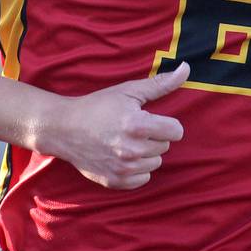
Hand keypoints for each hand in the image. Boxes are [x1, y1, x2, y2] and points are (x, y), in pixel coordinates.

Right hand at [50, 62, 188, 189]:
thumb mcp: (128, 91)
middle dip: (153, 137)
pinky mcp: (115, 181)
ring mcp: (123, 168)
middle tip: (132, 129)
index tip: (151, 120)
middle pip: (165, 146)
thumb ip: (160, 84)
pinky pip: (143, 179)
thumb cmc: (98, 106)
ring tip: (126, 142)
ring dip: (146, 154)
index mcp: (137, 125)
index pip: (176, 131)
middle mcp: (132, 150)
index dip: (166, 123)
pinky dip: (137, 170)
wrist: (64, 129)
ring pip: (155, 163)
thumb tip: (186, 69)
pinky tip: (122, 157)